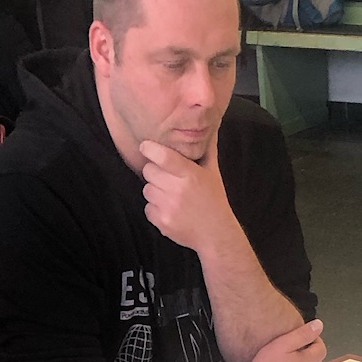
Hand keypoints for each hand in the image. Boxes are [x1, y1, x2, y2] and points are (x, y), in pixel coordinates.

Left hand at [138, 134, 235, 253]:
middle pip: (149, 171)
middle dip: (154, 172)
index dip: (149, 149)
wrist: (216, 234)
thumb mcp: (213, 172)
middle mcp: (178, 190)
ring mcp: (169, 207)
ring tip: (169, 195)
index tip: (145, 147)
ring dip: (154, 190)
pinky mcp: (162, 222)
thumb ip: (207, 149)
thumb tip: (210, 126)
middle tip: (166, 177)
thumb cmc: (214, 200)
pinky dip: (155, 209)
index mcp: (190, 174)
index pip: (162, 156)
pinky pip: (147, 208)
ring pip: (146, 189)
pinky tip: (169, 209)